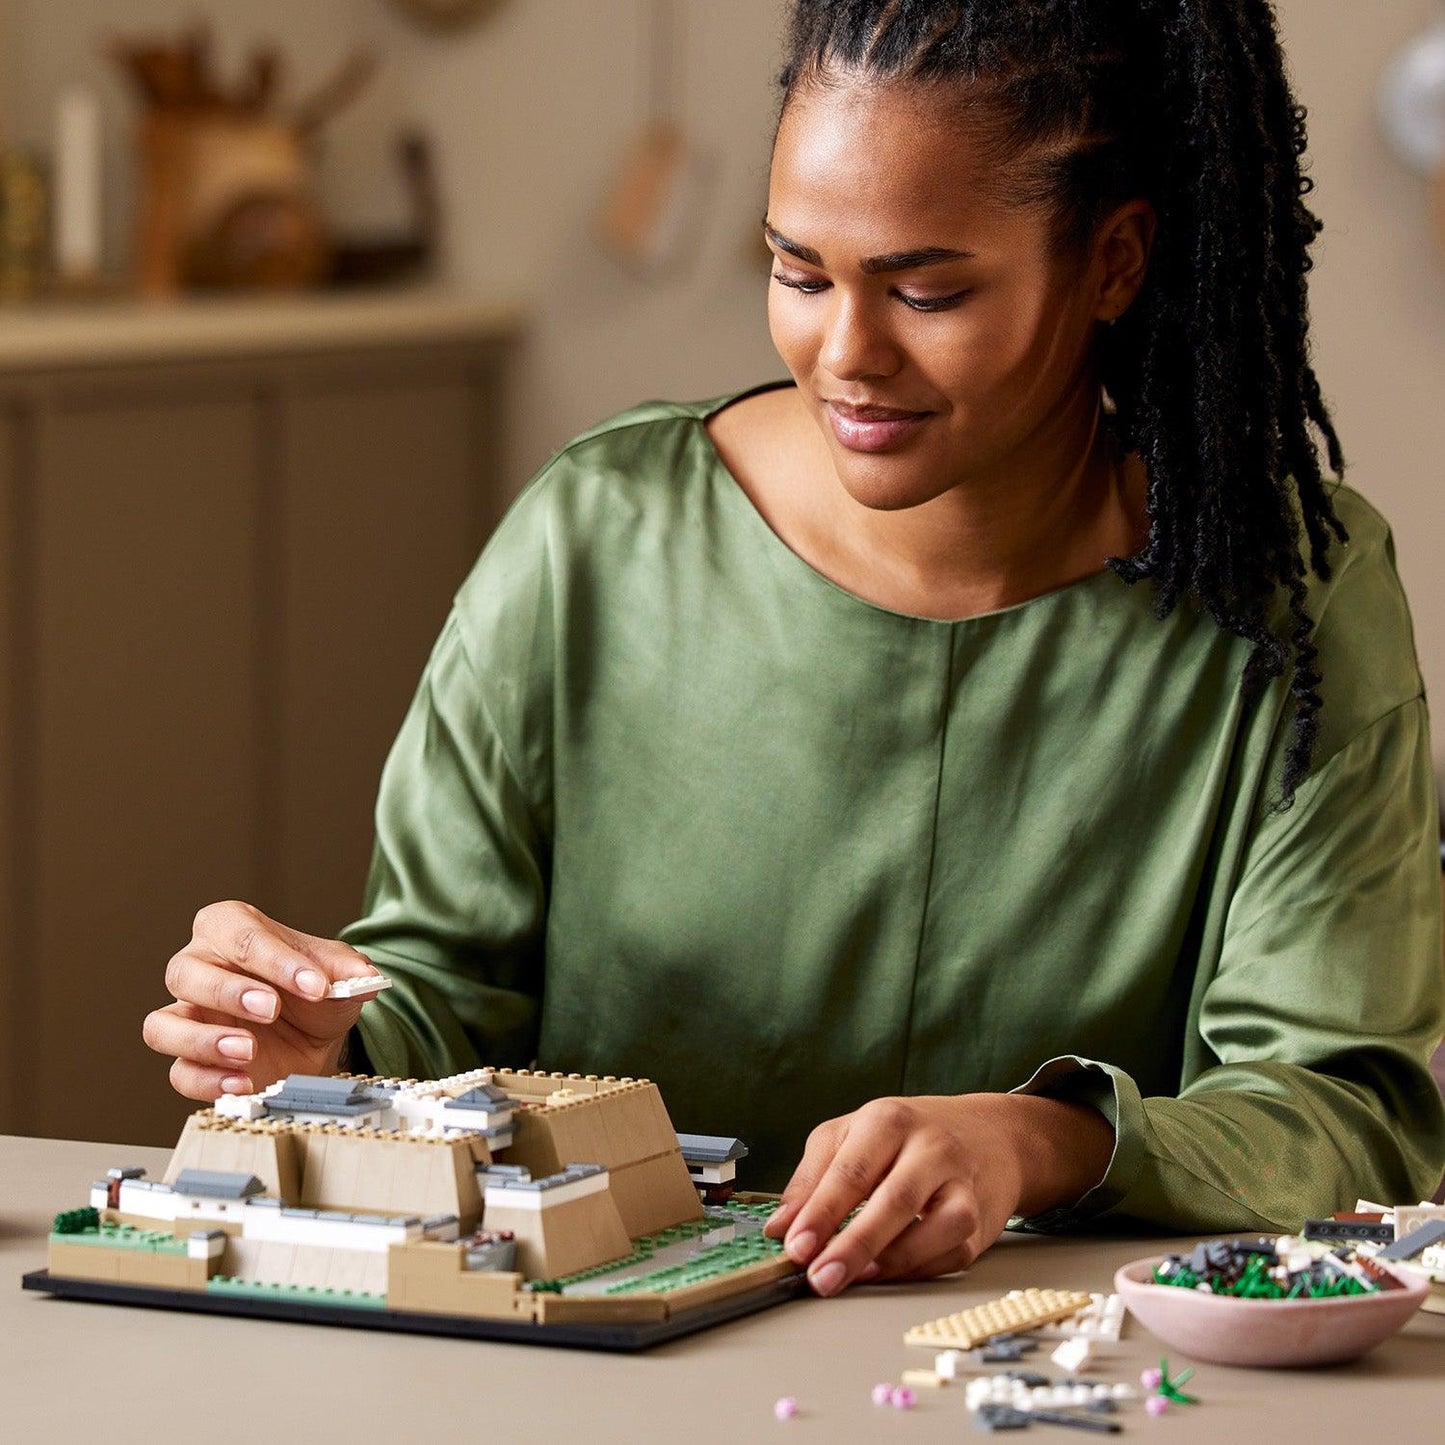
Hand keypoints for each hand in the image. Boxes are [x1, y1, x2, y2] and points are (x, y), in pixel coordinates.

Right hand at [143, 900, 385, 1099]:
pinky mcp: (190, 1060)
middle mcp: (198, 968)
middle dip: (229, 992)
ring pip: (162, 1025)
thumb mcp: (338, 973)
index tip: (314, 984)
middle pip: (185, 972)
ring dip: (203, 1040)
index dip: (277, 960)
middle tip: (271, 1009)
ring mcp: (188, 1017)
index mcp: (232, 929)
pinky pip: (178, 1072)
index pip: (240, 934)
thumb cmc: (313, 990)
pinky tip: (243, 1083)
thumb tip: (366, 978)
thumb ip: (350, 971)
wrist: (315, 1036)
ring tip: (249, 1050)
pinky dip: (207, 1081)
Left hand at [761, 1093, 1113, 1295]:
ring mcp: (961, 1184)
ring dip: (891, 1261)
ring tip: (853, 1279)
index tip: (794, 1247)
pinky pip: (951, 1252)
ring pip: (936, 1228)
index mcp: (889, 1121)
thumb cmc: (906, 1136)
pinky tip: (885, 1275)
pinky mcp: (979, 1220)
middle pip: (894, 1199)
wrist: (986, 1135)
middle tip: (819, 1277)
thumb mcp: (850, 1135)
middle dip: (853, 1244)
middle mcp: (931, 1148)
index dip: (820, 1213)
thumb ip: (812, 1178)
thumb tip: (780, 1228)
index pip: (851, 1171)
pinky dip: (917, 1269)